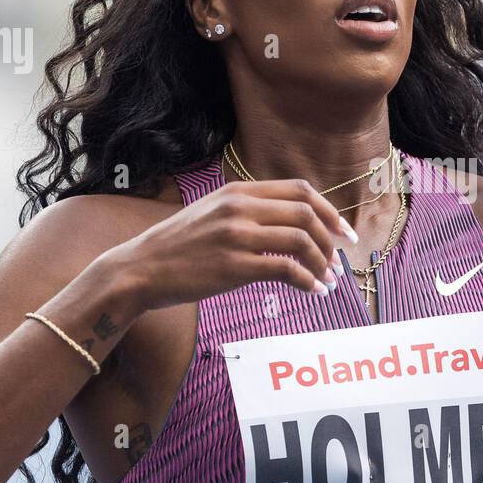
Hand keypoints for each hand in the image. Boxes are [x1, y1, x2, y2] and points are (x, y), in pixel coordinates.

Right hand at [114, 178, 355, 311]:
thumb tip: (293, 224)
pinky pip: (286, 270)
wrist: (140, 269)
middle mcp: (240, 207)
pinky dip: (308, 281)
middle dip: (331, 238)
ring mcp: (236, 235)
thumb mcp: (214, 212)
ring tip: (328, 280)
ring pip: (300, 241)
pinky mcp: (234, 266)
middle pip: (306, 213)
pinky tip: (313, 292)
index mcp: (238, 191)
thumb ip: (249, 210)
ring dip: (322, 263)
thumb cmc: (179, 246)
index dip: (329, 210)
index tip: (342, 232)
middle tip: (339, 261)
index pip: (300, 190)